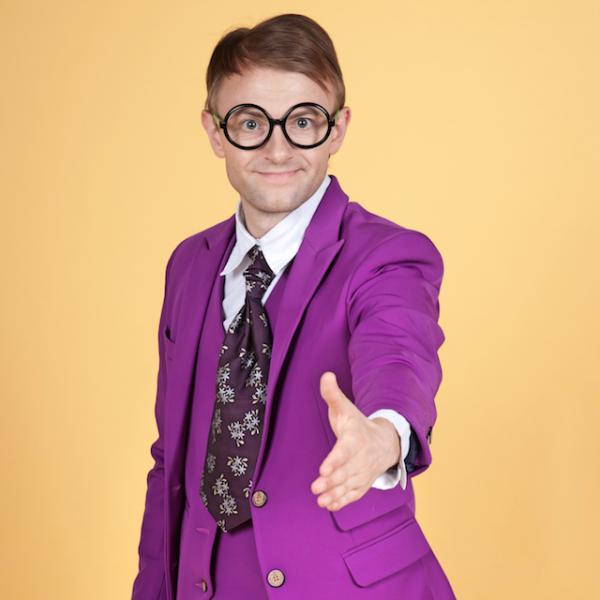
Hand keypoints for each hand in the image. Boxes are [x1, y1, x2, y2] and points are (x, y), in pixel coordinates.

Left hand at [310, 371, 400, 510]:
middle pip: (346, 472)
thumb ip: (333, 394)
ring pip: (349, 486)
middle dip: (332, 481)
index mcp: (356, 439)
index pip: (345, 451)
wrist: (386, 442)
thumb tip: (325, 375)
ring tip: (321, 500)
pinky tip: (330, 506)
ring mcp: (363, 473)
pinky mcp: (362, 484)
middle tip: (316, 487)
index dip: (335, 461)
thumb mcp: (345, 408)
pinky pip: (354, 494)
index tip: (323, 469)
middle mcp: (361, 458)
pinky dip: (343, 501)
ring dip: (335, 494)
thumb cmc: (359, 425)